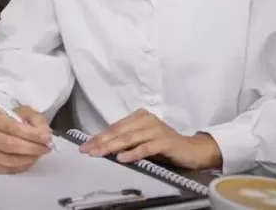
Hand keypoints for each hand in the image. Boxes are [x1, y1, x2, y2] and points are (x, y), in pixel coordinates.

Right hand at [0, 105, 53, 174]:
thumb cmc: (7, 119)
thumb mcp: (22, 112)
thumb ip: (35, 120)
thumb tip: (45, 133)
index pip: (11, 127)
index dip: (30, 133)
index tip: (46, 137)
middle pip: (9, 145)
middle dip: (31, 148)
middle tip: (46, 148)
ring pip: (9, 160)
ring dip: (29, 158)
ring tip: (39, 154)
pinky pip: (7, 169)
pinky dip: (22, 166)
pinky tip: (29, 159)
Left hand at [79, 108, 222, 169]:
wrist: (191, 150)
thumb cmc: (163, 145)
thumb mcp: (142, 140)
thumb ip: (126, 140)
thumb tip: (101, 146)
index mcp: (139, 116)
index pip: (115, 126)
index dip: (99, 136)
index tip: (84, 145)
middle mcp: (147, 119)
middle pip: (120, 131)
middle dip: (101, 142)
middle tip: (87, 150)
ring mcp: (156, 129)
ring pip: (130, 138)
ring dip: (113, 147)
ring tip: (99, 154)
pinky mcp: (165, 141)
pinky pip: (146, 148)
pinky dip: (133, 153)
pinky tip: (122, 158)